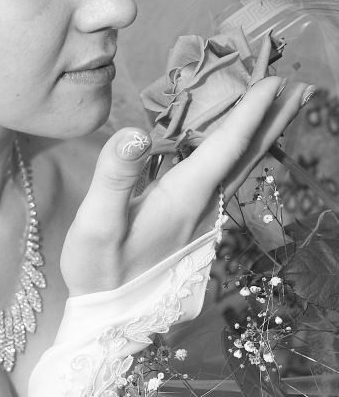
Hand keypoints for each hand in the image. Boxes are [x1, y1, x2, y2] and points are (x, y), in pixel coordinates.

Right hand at [60, 76, 309, 296]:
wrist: (107, 317)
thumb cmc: (98, 269)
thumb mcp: (96, 221)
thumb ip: (116, 175)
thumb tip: (134, 131)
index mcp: (185, 198)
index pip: (227, 146)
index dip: (250, 110)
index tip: (272, 80)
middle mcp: (201, 206)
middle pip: (246, 156)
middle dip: (273, 120)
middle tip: (300, 89)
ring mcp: (198, 217)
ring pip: (236, 167)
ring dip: (257, 135)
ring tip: (273, 107)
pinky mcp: (187, 224)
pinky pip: (219, 177)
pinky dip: (231, 152)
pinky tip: (224, 142)